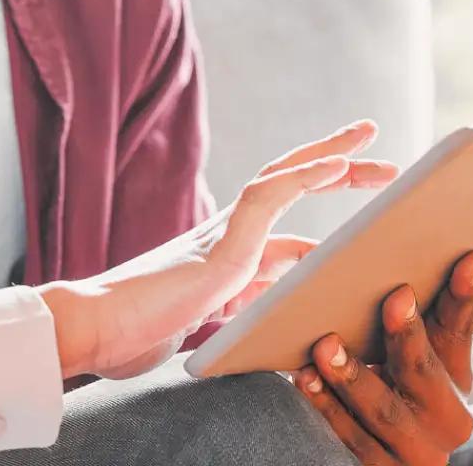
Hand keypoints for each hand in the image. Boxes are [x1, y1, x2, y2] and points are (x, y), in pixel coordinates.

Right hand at [39, 122, 398, 380]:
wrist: (96, 331)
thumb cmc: (137, 335)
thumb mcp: (209, 327)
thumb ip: (239, 312)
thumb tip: (280, 310)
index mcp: (226, 257)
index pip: (284, 222)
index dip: (318, 205)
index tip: (353, 192)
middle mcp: (226, 236)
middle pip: (287, 185)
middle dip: (334, 166)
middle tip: (376, 151)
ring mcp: (223, 234)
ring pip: (281, 176)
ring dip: (328, 157)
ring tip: (367, 136)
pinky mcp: (220, 242)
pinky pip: (267, 195)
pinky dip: (302, 176)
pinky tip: (334, 166)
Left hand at [293, 251, 472, 464]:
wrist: (392, 456)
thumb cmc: (393, 386)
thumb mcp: (415, 358)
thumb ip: (417, 319)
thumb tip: (406, 257)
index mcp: (459, 381)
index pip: (460, 331)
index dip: (463, 296)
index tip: (467, 258)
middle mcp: (449, 421)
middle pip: (424, 372)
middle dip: (408, 334)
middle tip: (395, 298)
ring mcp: (415, 451)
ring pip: (383, 408)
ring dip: (353, 374)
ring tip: (326, 344)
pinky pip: (350, 436)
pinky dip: (326, 405)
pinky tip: (305, 378)